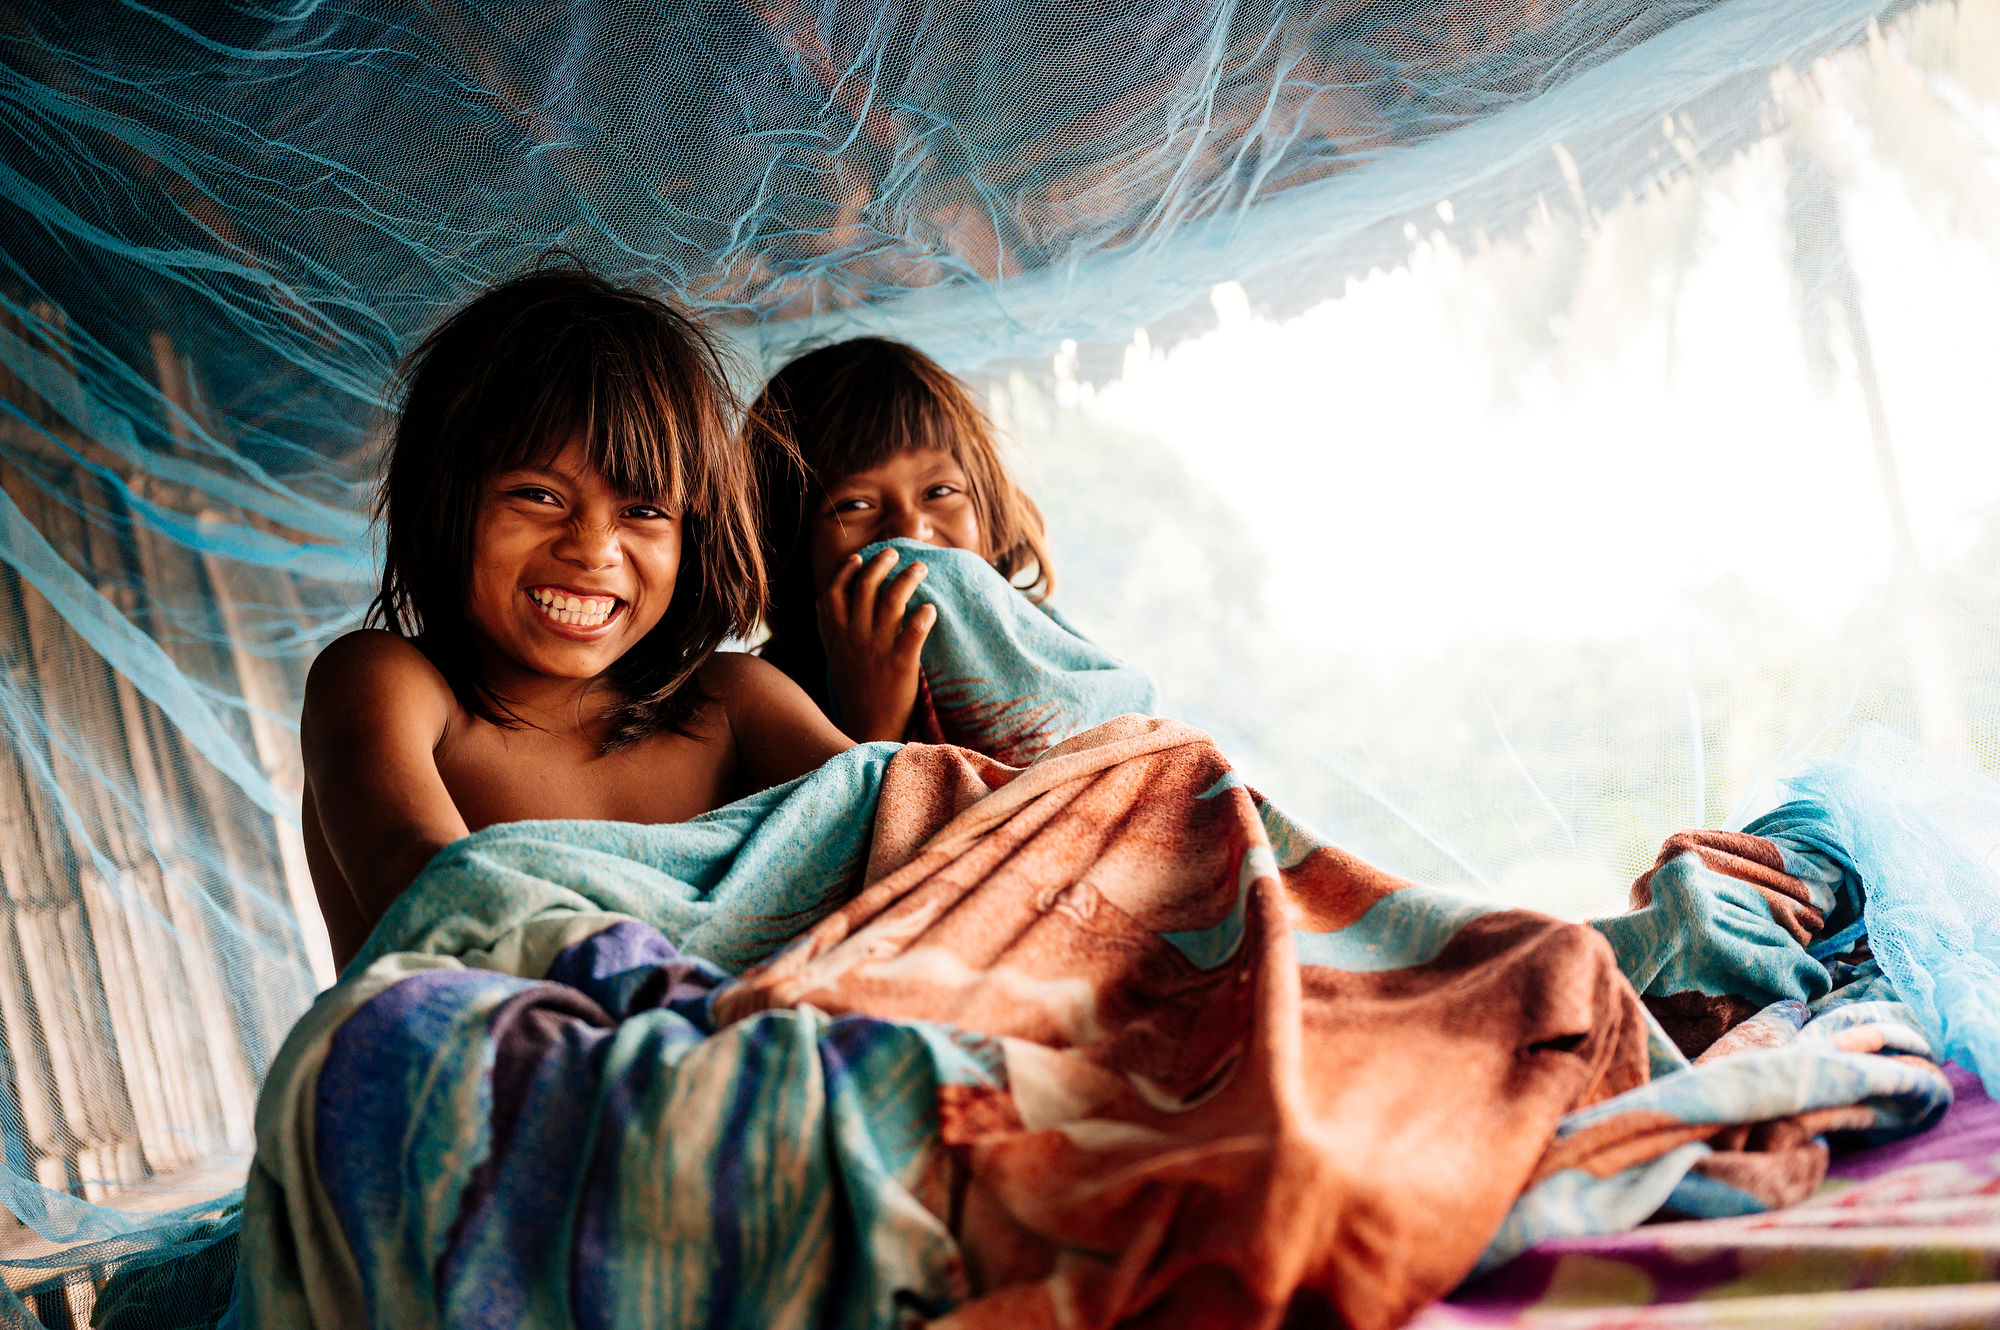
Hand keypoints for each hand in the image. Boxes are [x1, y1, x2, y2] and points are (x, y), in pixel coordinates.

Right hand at [817, 548, 936, 741]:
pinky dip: (924, 615)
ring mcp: (876, 649)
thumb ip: (832, 625)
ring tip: (920, 568)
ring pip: (892, 601)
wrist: (868, 726)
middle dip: (881, 563)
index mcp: (834, 634)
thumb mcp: (834, 654)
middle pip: (866, 587)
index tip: (861, 558)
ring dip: (908, 578)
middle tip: (896, 553)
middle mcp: (853, 637)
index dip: (847, 570)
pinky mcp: (901, 664)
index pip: (834, 591)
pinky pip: (914, 631)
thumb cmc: (855, 686)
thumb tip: (825, 596)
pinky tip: (931, 608)